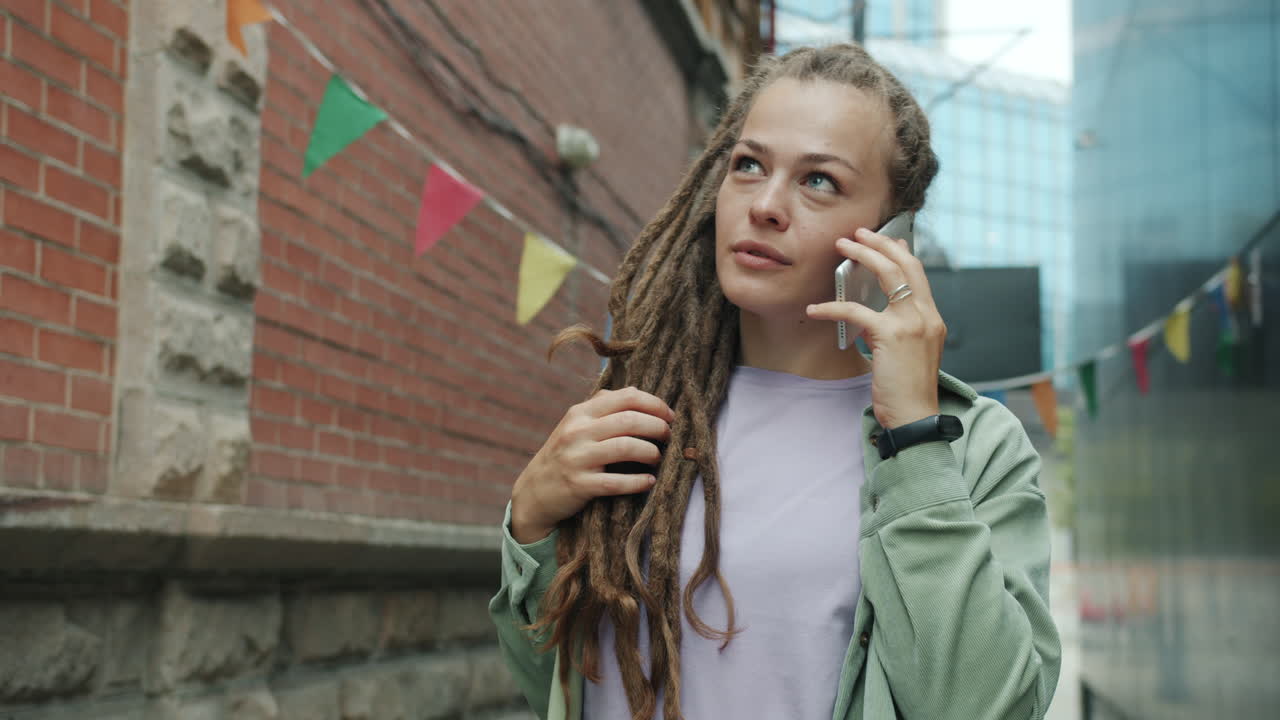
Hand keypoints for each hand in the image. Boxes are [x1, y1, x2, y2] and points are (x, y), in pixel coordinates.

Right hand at [510, 387, 674, 542]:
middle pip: (629, 420)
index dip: (655, 404)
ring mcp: (576, 458)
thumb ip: (603, 408)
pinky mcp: (579, 485)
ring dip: (650, 453)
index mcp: (580, 412)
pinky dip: (638, 482)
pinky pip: (616, 482)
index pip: (626, 397)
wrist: (535, 491)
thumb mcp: (576, 425)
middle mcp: (577, 431)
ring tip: (657, 458)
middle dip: (657, 427)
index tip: (670, 416)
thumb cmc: (566, 454)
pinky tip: (649, 482)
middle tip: (668, 436)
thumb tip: (639, 393)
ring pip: (625, 448)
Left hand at [806, 227, 944, 429]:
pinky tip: (815, 309)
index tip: (886, 240)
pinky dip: (832, 307)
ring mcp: (912, 323)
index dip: (900, 253)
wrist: (916, 418)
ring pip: (887, 275)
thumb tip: (874, 316)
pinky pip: (855, 311)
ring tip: (841, 247)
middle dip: (880, 243)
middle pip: (905, 264)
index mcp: (932, 318)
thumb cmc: (908, 391)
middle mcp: (926, 315)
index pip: (918, 274)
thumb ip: (899, 330)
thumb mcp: (910, 354)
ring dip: (862, 256)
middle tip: (858, 233)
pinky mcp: (891, 335)